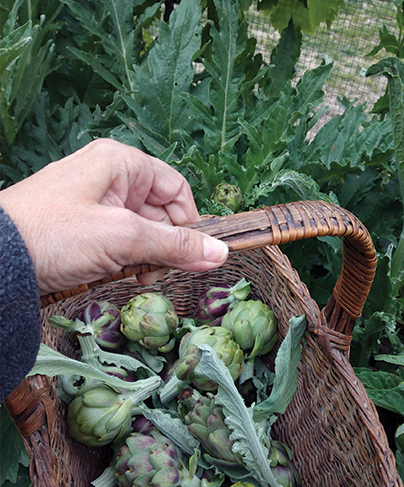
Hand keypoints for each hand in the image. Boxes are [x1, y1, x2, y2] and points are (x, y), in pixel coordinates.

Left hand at [0, 139, 228, 294]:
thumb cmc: (52, 234)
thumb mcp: (123, 238)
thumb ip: (176, 245)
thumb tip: (219, 253)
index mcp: (120, 162)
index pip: (177, 189)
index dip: (188, 223)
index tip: (189, 254)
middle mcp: (108, 176)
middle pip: (161, 213)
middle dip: (163, 246)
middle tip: (152, 271)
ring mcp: (92, 202)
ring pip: (141, 232)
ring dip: (143, 258)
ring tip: (128, 274)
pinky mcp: (79, 226)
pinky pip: (117, 242)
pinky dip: (121, 261)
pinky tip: (110, 274)